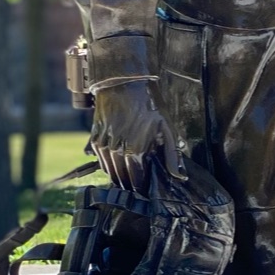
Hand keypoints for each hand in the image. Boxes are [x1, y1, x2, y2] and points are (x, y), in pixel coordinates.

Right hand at [91, 79, 180, 193]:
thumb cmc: (148, 104)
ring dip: (119, 176)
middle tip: (139, 187)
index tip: (147, 189)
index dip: (142, 187)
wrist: (122, 84)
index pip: (137, 180)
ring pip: (110, 171)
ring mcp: (103, 146)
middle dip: (130, 185)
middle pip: (122, 179)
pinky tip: (118, 162)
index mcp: (134, 150)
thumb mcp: (164, 127)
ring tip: (129, 176)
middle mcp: (116, 151)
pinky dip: (109, 164)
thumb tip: (179, 176)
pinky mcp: (94, 139)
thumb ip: (171, 155)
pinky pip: (101, 160)